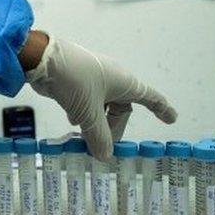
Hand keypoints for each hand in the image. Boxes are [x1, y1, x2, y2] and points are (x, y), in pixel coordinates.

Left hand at [24, 33, 176, 161]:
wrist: (42, 59)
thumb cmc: (73, 81)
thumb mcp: (88, 112)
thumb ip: (98, 136)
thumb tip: (104, 156)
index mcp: (124, 83)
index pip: (150, 97)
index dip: (161, 109)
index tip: (172, 119)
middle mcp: (112, 79)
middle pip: (121, 109)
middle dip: (113, 128)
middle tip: (102, 146)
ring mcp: (94, 79)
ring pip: (102, 106)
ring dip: (96, 123)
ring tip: (85, 139)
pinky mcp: (77, 80)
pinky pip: (87, 101)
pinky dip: (84, 114)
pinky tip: (74, 124)